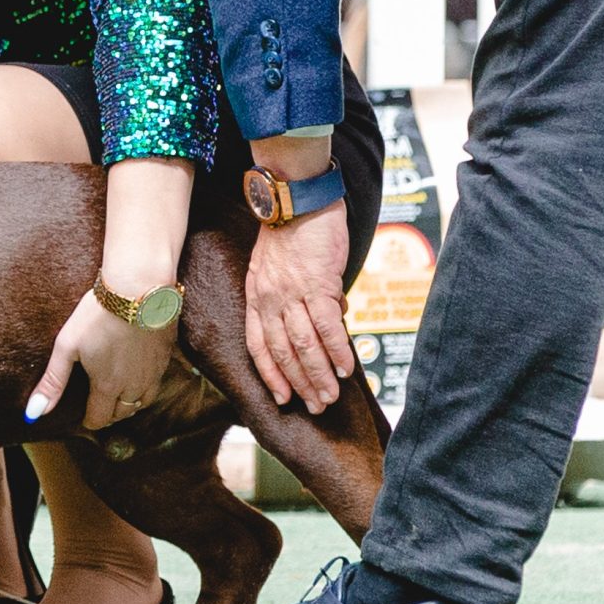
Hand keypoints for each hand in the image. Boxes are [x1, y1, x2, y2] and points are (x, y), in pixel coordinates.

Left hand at [26, 292, 177, 429]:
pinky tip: (139, 376)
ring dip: (130, 404)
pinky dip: (147, 387)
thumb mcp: (67, 346)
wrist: (139, 288)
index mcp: (107, 387)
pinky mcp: (166, 356)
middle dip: (109, 414)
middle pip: (122, 414)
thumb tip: (33, 414)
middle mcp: (133, 386)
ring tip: (119, 397)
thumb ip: (53, 382)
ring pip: (143, 402)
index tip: (84, 418)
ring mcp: (153, 372)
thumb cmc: (98, 314)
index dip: (89, 421)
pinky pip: (157, 383)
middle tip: (99, 406)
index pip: (100, 419)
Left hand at [244, 206, 354, 410]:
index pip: (258, 345)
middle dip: (299, 383)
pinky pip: (327, 326)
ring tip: (331, 395)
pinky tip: (346, 368)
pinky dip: (336, 350)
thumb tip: (332, 318)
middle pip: (282, 351)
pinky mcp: (317, 283)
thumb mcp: (280, 265)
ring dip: (318, 375)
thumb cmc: (293, 228)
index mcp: (257, 295)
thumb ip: (298, 294)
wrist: (298, 196)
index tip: (283, 397)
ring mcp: (291, 292)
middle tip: (316, 407)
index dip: (271, 374)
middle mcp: (269, 298)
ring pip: (303, 344)